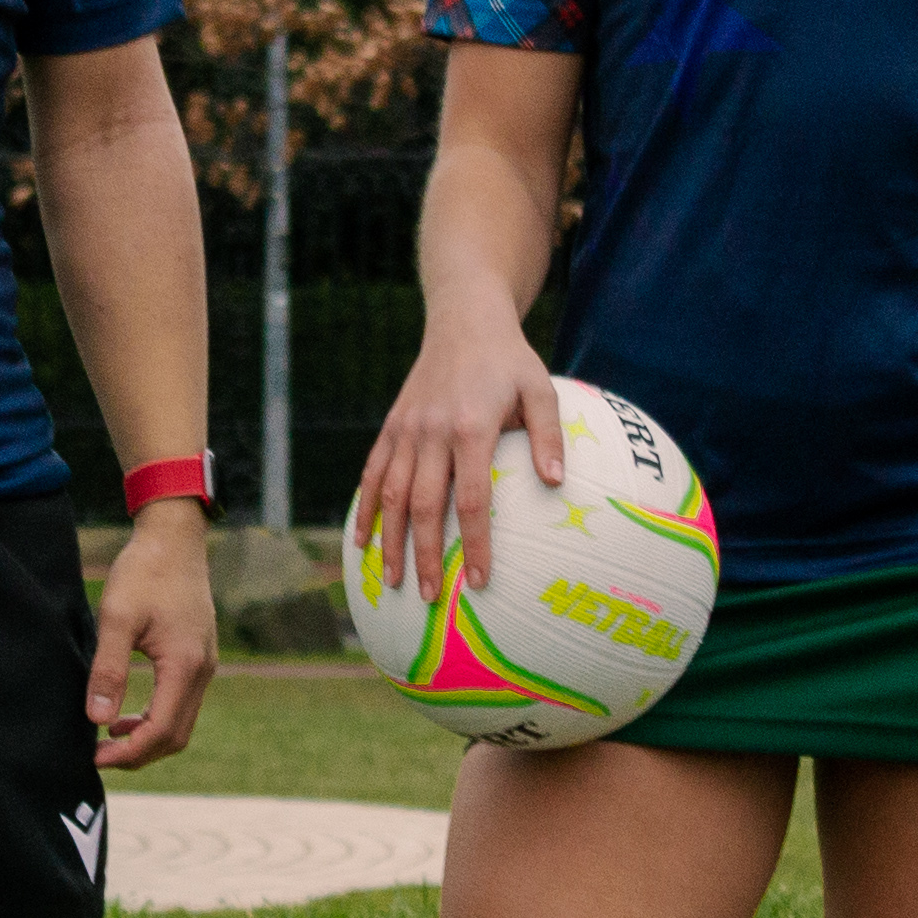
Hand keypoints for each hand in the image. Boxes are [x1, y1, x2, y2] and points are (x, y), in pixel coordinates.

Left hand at [90, 506, 218, 769]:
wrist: (173, 538)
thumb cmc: (144, 571)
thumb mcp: (116, 618)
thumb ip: (108, 670)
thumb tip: (97, 720)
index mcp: (184, 665)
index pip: (161, 730)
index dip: (129, 752)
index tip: (94, 758)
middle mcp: (202, 671)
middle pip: (175, 736)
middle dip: (138, 753)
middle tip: (98, 757)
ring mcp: (204, 665)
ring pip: (180, 723)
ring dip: (147, 737)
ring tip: (107, 739)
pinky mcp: (198, 658)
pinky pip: (181, 703)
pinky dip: (155, 718)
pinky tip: (125, 714)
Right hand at [354, 320, 559, 599]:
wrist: (463, 320)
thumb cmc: (509, 360)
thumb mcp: (540, 388)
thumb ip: (549, 436)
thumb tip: (555, 484)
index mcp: (471, 428)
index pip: (472, 499)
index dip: (474, 543)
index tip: (478, 581)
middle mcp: (432, 432)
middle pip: (423, 506)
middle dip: (424, 554)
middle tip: (430, 596)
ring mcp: (406, 430)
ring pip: (391, 495)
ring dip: (390, 541)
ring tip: (392, 581)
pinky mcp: (392, 426)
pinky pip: (373, 473)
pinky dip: (364, 508)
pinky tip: (361, 541)